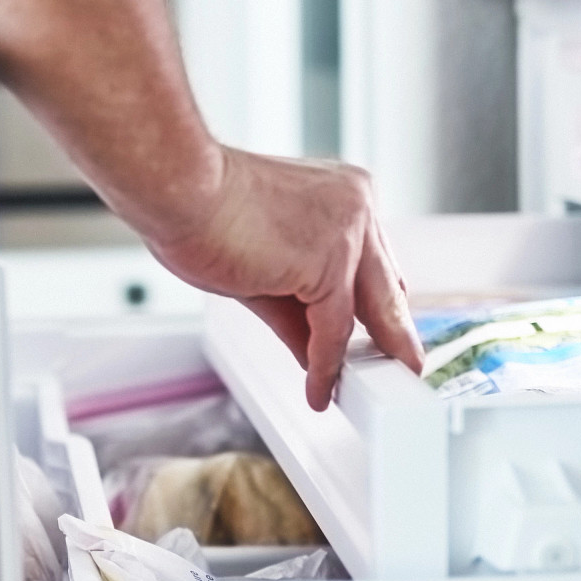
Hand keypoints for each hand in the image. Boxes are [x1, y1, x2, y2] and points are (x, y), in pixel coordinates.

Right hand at [146, 148, 424, 409]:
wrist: (178, 189)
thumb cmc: (201, 211)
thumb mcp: (261, 267)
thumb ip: (294, 311)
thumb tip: (312, 351)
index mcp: (343, 194)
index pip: (373, 262)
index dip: (376, 305)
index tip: (378, 335)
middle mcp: (356, 207)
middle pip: (386, 286)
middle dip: (392, 334)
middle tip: (401, 368)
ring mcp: (348, 232)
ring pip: (368, 310)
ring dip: (361, 357)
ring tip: (360, 392)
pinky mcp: (329, 262)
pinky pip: (333, 328)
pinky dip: (325, 364)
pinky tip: (319, 388)